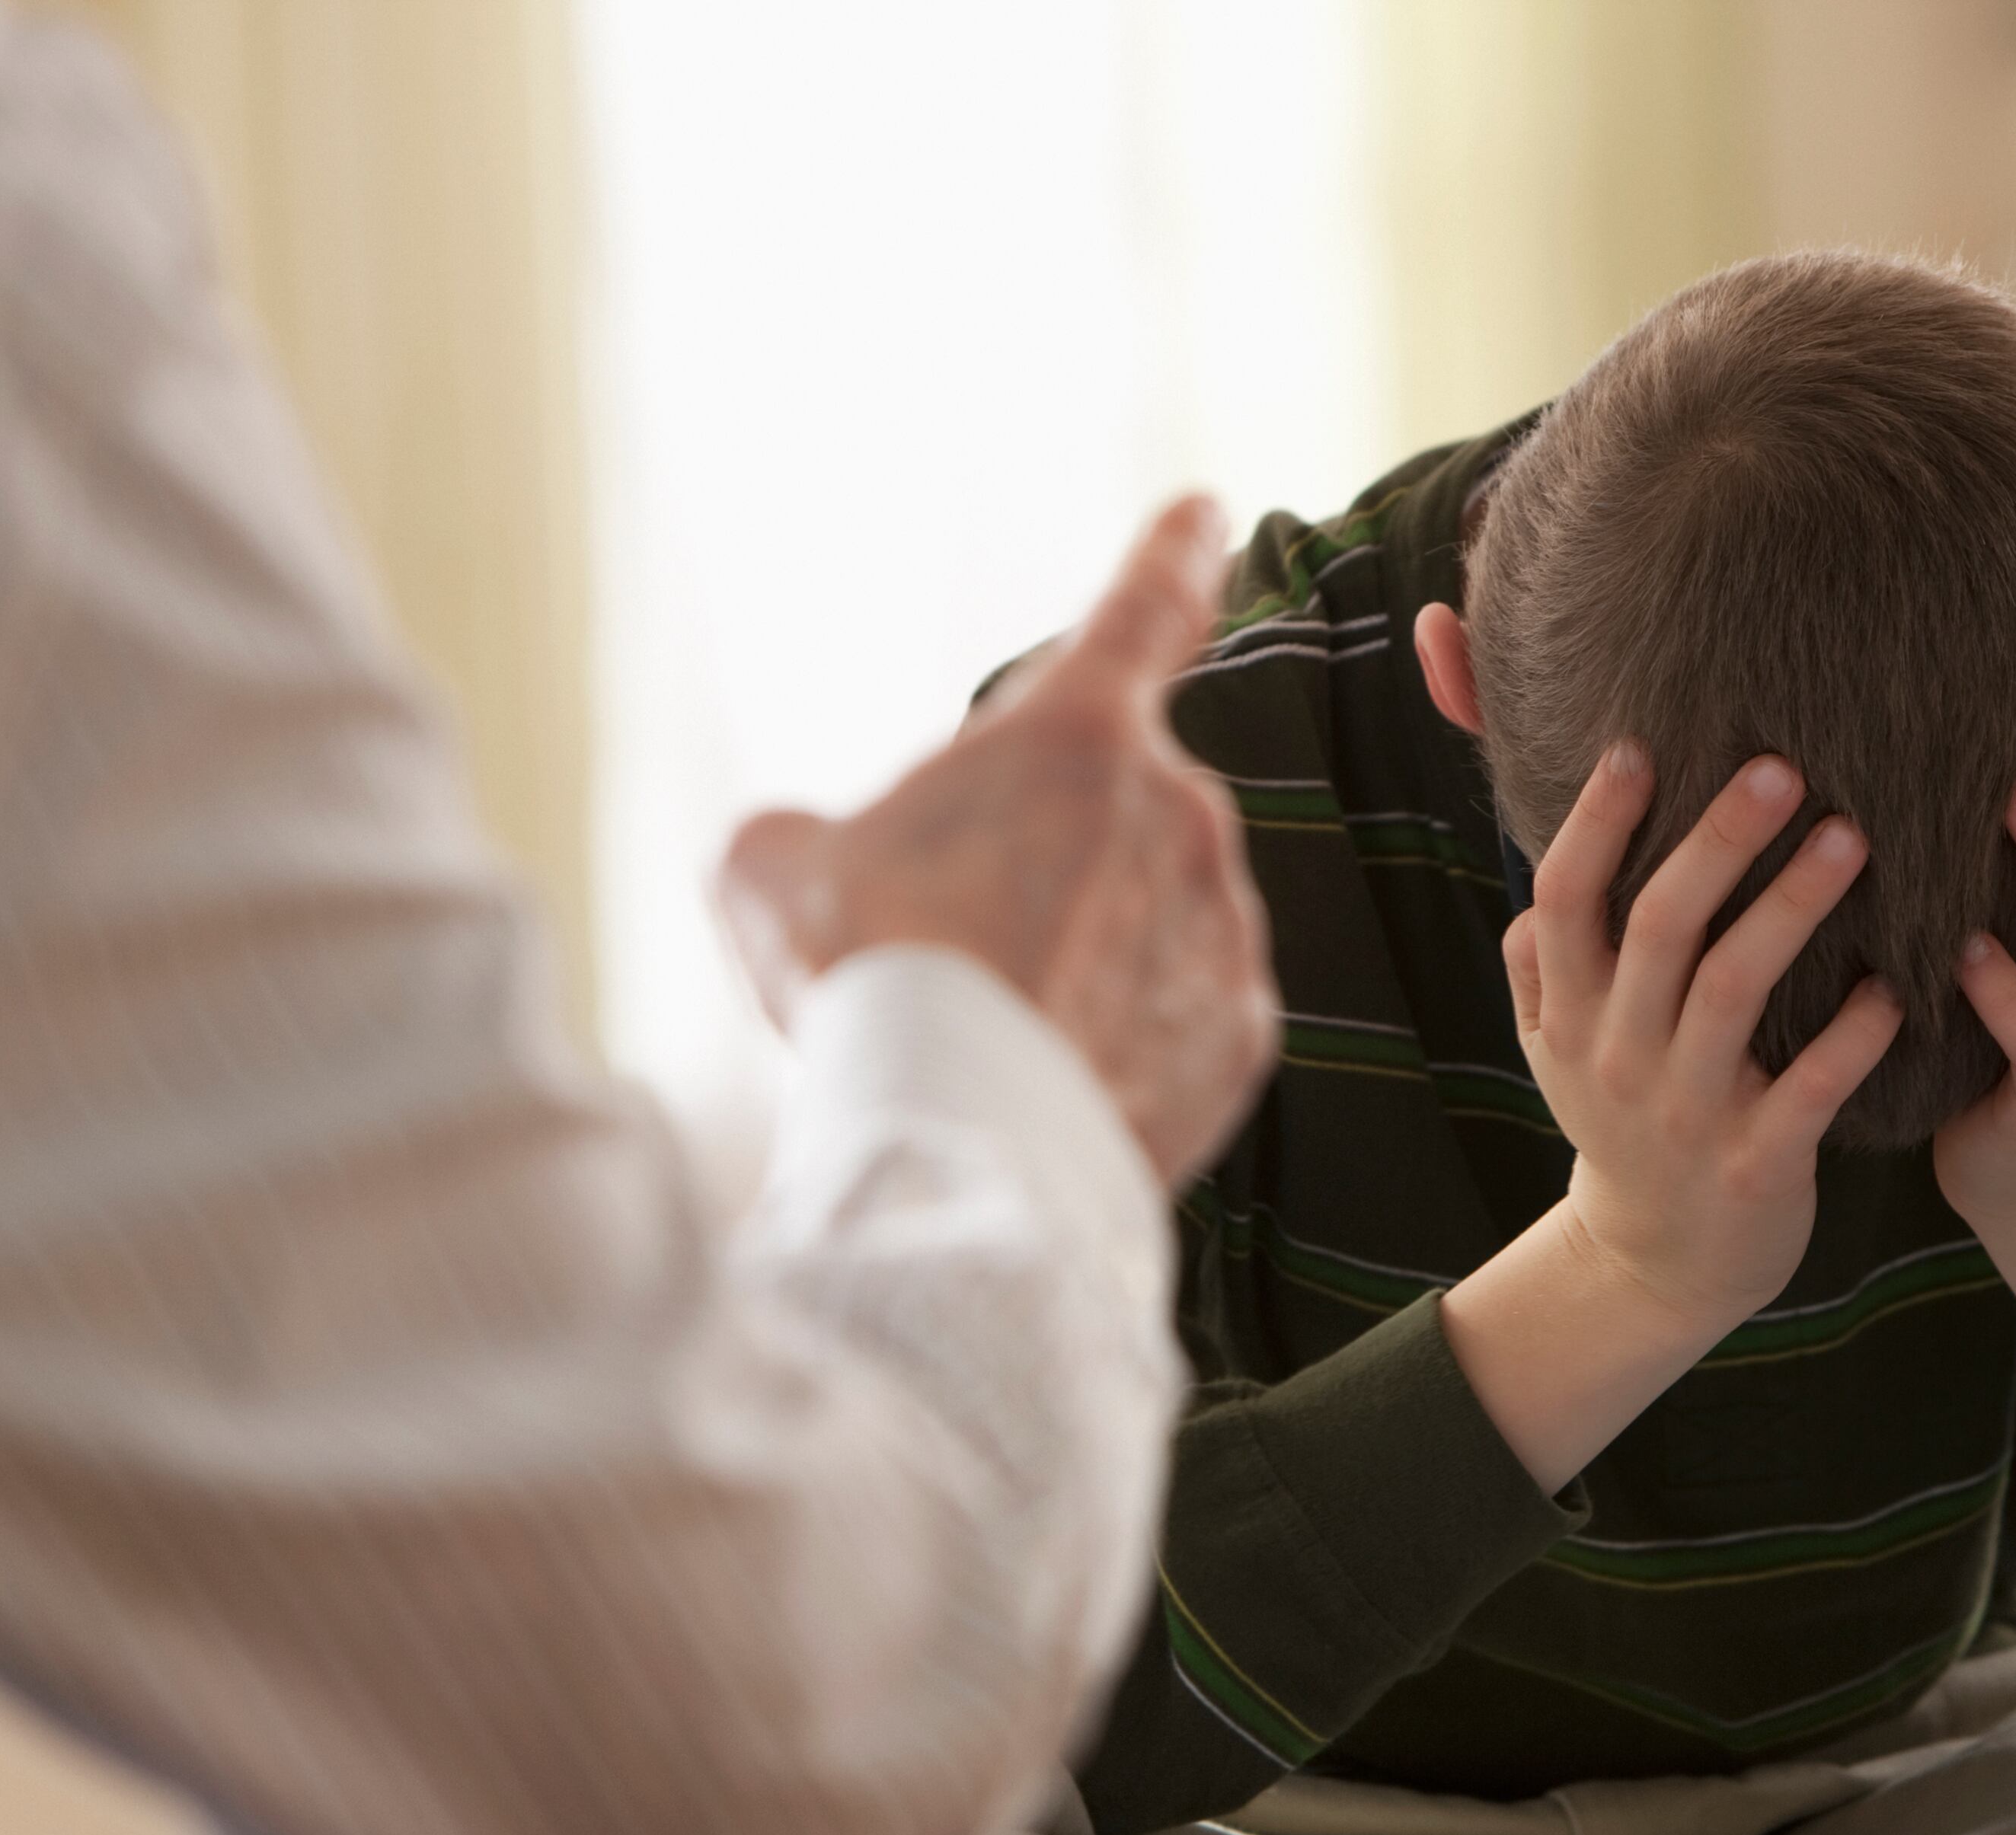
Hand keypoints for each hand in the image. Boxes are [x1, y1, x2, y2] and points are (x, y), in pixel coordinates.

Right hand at [716, 498, 1277, 1185]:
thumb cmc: (865, 981)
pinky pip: (1179, 1015)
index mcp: (1077, 733)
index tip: (1205, 513)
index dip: (1174, 552)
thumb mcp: (775, 870)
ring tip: (996, 1031)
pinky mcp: (1241, 1034)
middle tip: (959, 945)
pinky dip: (1125, 1040)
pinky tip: (1053, 1081)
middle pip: (1112, 814)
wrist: (955, 1141)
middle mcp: (1178, 812)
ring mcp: (1222, 925)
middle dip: (1049, 863)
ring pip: (1151, 918)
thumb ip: (809, 835)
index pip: (1146, 607)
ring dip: (1087, 956)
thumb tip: (813, 862)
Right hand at [1437, 742, 1901, 1491]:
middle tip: (1781, 767)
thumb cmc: (1623, 1127)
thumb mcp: (1556, 1054)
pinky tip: (1896, 988)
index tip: (1639, 748)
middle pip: (1659, 927)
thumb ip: (1539, 970)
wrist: (1658, 1266)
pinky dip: (1853, 1035)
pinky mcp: (1755, 1161)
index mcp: (1572, 1015)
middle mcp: (1620, 1055)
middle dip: (1717, 841)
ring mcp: (1686, 1111)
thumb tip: (1537, 887)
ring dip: (1792, 909)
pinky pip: (1809, 1087)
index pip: (1564, 900)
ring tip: (1851, 838)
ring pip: (1733, 990)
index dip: (1595, 824)